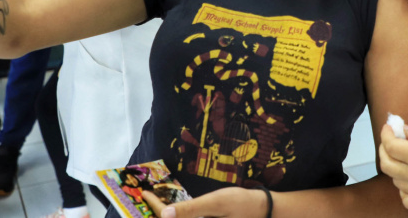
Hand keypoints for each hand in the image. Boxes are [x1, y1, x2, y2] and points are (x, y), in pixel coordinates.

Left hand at [143, 186, 267, 217]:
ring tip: (155, 201)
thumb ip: (191, 210)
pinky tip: (173, 208)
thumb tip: (165, 214)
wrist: (263, 210)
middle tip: (146, 197)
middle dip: (158, 213)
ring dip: (166, 215)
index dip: (155, 208)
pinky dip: (178, 215)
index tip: (145, 193)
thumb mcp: (216, 203)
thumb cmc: (241, 204)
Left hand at [379, 124, 407, 211]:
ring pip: (395, 181)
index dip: (386, 134)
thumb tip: (403, 130)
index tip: (388, 127)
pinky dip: (402, 189)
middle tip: (390, 140)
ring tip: (403, 157)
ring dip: (394, 167)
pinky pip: (405, 199)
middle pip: (387, 164)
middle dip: (383, 149)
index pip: (392, 146)